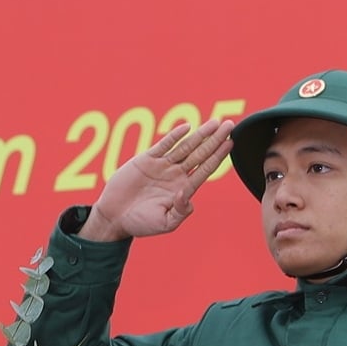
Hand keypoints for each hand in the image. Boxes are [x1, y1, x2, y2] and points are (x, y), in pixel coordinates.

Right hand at [79, 119, 234, 240]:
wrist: (115, 217)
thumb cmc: (141, 223)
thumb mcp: (165, 223)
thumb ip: (180, 211)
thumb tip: (188, 194)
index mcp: (184, 189)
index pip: (206, 169)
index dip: (219, 156)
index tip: (231, 143)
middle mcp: (176, 175)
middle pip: (201, 153)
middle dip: (216, 139)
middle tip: (230, 124)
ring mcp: (162, 166)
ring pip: (186, 146)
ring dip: (200, 134)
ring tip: (215, 122)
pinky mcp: (146, 160)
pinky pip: (164, 145)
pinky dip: (175, 136)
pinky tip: (187, 127)